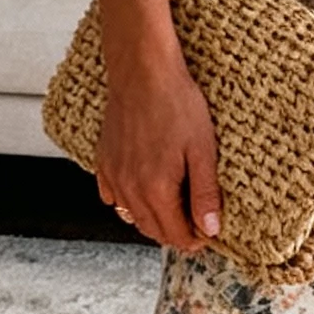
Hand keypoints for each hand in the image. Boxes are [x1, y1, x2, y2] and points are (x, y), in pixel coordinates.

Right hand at [95, 55, 222, 250]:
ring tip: (175, 208)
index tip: (209, 233)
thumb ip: (205, 193)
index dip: (195, 240)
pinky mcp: (102, 162)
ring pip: (132, 217)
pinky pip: (112, 197)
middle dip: (176, 233)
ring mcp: (112, 176)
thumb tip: (210, 229)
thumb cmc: (175, 104)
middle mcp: (128, 189)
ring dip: (154, 220)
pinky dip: (129, 203)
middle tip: (197, 223)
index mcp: (155, 189)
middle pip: (152, 230)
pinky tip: (144, 191)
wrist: (142, 73)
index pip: (175, 234)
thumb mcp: (203, 150)